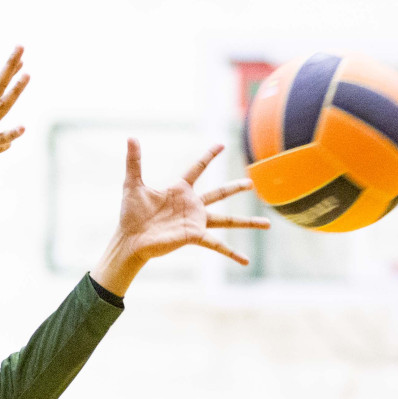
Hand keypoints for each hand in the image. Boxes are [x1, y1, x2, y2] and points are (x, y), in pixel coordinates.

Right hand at [0, 46, 29, 217]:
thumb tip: (7, 143)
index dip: (9, 73)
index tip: (20, 56)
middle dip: (9, 68)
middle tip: (20, 47)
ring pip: (1, 108)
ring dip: (14, 91)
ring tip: (28, 74)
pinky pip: (0, 140)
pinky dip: (11, 134)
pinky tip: (23, 127)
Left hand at [91, 140, 269, 295]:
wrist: (129, 239)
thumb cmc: (130, 214)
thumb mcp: (133, 184)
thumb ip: (134, 161)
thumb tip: (131, 137)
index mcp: (179, 190)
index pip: (198, 168)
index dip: (209, 156)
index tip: (221, 145)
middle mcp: (191, 205)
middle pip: (219, 193)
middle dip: (235, 187)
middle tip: (251, 183)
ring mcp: (195, 221)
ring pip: (227, 220)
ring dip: (247, 222)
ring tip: (268, 224)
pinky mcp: (194, 236)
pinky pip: (217, 244)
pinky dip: (232, 253)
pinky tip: (246, 261)